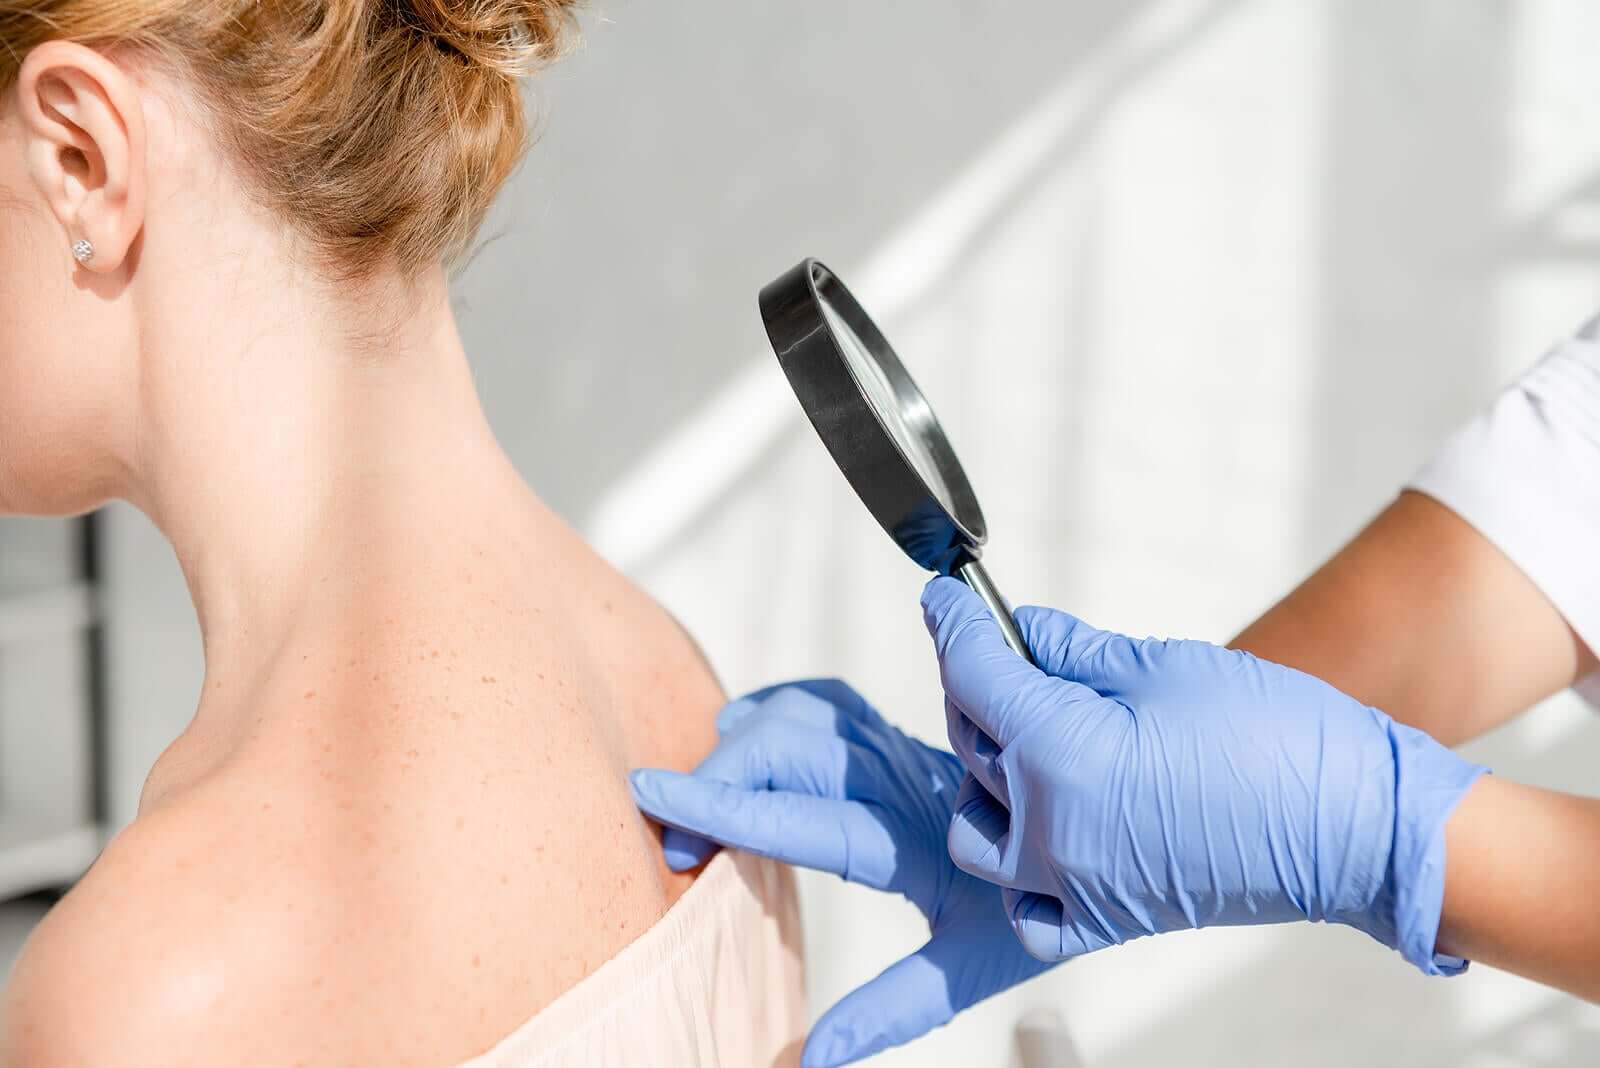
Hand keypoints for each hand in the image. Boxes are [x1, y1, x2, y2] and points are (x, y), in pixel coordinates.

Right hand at [629, 679, 1053, 1067]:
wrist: (1088, 832)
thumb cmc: (1027, 911)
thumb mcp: (967, 969)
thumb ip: (886, 1010)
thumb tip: (813, 1064)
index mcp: (907, 840)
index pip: (793, 817)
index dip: (717, 805)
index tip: (650, 792)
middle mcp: (897, 779)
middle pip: (784, 751)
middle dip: (715, 782)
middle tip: (673, 833)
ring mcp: (894, 747)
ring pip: (799, 717)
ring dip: (740, 744)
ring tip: (700, 792)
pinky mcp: (891, 733)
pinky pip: (822, 701)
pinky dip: (772, 708)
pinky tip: (743, 731)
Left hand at [921, 576, 1487, 972]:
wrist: (1357, 828)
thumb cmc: (1277, 740)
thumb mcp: (1161, 666)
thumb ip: (1071, 651)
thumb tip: (1019, 630)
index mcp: (1060, 759)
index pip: (973, 678)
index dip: (954, 626)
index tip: (945, 598)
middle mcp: (1051, 833)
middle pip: (970, 744)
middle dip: (978, 687)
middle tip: (1009, 649)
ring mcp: (1075, 885)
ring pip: (977, 828)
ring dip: (986, 777)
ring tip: (1033, 736)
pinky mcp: (1105, 918)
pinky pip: (1024, 905)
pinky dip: (1016, 868)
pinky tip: (1042, 824)